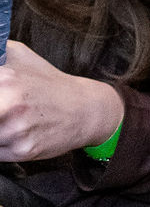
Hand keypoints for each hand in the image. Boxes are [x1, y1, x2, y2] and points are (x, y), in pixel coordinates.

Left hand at [0, 42, 123, 163]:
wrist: (85, 109)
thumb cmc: (48, 83)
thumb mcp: (19, 55)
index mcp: (5, 79)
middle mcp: (9, 104)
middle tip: (3, 109)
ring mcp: (16, 129)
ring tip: (8, 120)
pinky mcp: (22, 150)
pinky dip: (1, 146)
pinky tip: (14, 134)